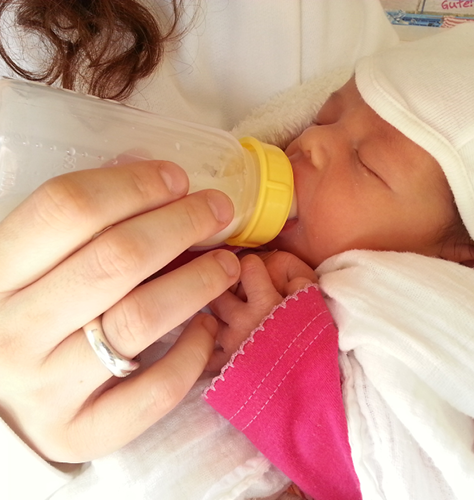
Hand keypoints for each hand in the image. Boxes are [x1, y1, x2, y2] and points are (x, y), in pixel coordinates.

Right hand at [0, 160, 240, 462]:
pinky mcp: (82, 432)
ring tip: (226, 264)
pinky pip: (155, 391)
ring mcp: (47, 388)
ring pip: (141, 320)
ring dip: (198, 282)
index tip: (177, 180)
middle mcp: (15, 331)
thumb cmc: (29, 318)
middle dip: (181, 224)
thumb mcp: (36, 265)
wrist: (4, 402)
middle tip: (218, 212)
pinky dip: (192, 353)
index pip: (68, 208)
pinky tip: (204, 328)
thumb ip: (83, 223)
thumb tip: (149, 173)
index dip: (133, 185)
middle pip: (116, 259)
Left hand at [207, 251, 316, 370]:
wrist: (311, 388)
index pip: (247, 265)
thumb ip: (301, 283)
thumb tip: (284, 275)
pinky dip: (208, 343)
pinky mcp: (224, 365)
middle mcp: (242, 321)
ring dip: (219, 314)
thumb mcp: (317, 307)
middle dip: (228, 288)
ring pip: (210, 315)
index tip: (258, 274)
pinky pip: (205, 349)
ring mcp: (230, 343)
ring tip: (233, 318)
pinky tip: (218, 341)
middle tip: (241, 294)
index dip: (254, 266)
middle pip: (220, 289)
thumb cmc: (315, 345)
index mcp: (266, 303)